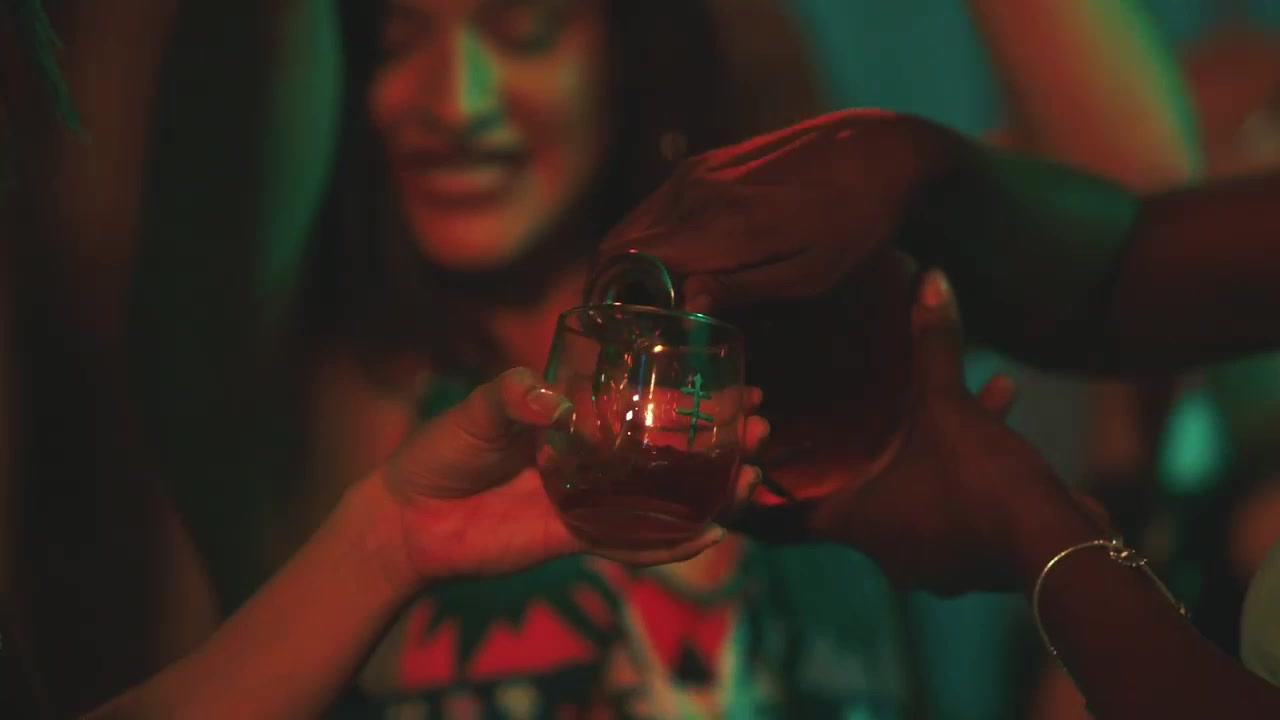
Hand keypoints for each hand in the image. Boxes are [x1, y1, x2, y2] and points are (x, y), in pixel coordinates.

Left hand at [380, 367, 769, 582]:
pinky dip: (670, 541)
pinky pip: (632, 541)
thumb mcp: (479, 409)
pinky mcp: (577, 537)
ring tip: (750, 474)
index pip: (645, 397)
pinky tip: (707, 532)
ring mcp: (591, 498)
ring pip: (663, 495)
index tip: (734, 379)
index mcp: (577, 414)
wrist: (410, 519)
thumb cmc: (443, 450)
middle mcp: (595, 455)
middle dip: (720, 438)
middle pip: (670, 447)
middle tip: (759, 425)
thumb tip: (551, 401)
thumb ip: (512, 396)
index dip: (692, 389)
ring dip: (709, 487)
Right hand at [596, 110, 960, 311]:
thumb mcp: (809, 274)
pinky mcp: (704, 163)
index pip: (626, 260)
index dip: (615, 301)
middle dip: (617, 288)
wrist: (877, 150)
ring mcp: (695, 172)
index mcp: (718, 223)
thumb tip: (684, 303)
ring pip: (633, 225)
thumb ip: (743, 287)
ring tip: (660, 305)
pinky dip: (654, 240)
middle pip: (618, 245)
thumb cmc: (853, 222)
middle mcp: (694, 191)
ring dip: (634, 264)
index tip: (626, 336)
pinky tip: (682, 268)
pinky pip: (657, 209)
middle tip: (638, 328)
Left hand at [730, 272, 1105, 594]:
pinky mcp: (970, 557)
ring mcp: (927, 560)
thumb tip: (930, 277)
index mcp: (854, 522)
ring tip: (945, 395)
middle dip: (854, 449)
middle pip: (846, 498)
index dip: (757, 495)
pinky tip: (1002, 404)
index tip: (744, 466)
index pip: (778, 518)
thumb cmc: (983, 484)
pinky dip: (964, 462)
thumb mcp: (951, 407)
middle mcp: (883, 550)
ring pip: (909, 493)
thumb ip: (933, 346)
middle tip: (844, 409)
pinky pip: (951, 500)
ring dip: (923, 446)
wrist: (1060, 548)